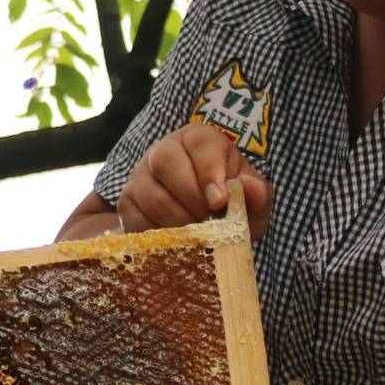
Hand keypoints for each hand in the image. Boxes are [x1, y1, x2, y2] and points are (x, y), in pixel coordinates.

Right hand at [113, 123, 271, 236]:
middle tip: (209, 222)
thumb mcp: (252, 203)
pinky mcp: (127, 203)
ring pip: (150, 192)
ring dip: (177, 220)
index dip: (209, 171)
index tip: (219, 201)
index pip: (200, 143)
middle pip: (166, 161)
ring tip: (198, 237)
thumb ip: (257, 195)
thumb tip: (253, 189)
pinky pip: (136, 217)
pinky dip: (158, 234)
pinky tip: (178, 243)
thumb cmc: (231, 207)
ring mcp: (141, 176)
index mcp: (200, 140)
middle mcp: (165, 150)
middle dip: (190, 196)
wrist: (205, 229)